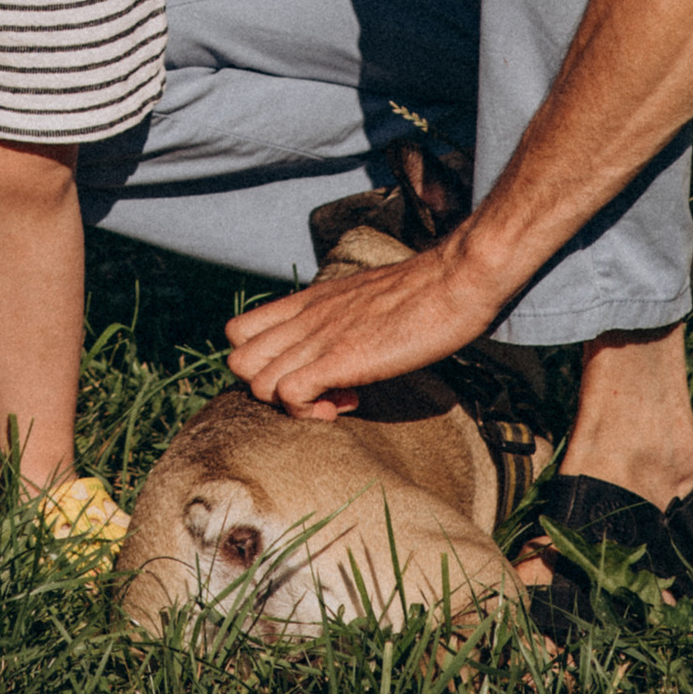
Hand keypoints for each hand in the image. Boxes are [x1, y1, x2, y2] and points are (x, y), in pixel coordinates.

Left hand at [226, 232, 499, 416]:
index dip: (261, 362)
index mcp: (307, 301)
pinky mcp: (339, 358)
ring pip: (255, 381)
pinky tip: (346, 402)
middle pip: (238, 360)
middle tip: (315, 390)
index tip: (303, 372)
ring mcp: (318, 336)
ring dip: (288, 404)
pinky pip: (288, 395)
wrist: (454, 281)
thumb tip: (338, 348)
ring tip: (335, 399)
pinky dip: (308, 412)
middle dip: (268, 388)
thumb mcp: (361, 300)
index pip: (239, 332)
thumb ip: (338, 320)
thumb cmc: (421, 294)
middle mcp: (303, 316)